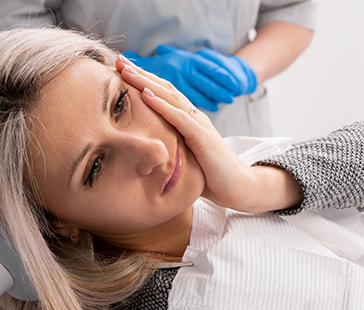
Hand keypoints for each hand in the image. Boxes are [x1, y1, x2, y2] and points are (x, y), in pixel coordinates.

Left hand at [116, 56, 300, 212]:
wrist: (237, 187)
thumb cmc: (211, 177)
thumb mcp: (184, 158)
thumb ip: (170, 148)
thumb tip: (146, 150)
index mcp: (189, 121)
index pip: (164, 95)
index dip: (143, 81)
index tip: (121, 71)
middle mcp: (194, 118)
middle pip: (165, 89)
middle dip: (141, 74)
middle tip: (118, 61)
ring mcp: (200, 125)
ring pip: (170, 97)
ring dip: (146, 82)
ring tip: (126, 70)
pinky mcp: (203, 137)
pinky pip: (179, 118)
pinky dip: (162, 105)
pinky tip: (146, 95)